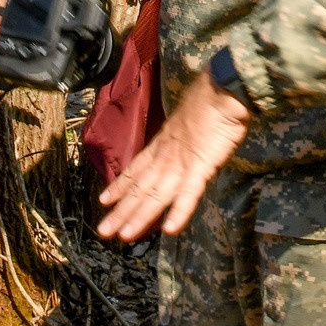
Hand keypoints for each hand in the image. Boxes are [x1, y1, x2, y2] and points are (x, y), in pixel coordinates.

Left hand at [96, 65, 251, 241]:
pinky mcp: (200, 166)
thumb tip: (182, 140)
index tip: (104, 200)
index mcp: (162, 144)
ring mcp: (180, 163)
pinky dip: (179, 212)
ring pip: (156, 195)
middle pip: (140, 188)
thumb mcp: (187, 120)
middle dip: (121, 211)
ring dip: (140, 217)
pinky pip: (188, 193)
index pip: (136, 169)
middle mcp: (165, 156)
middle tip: (103, 232)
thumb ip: (181, 135)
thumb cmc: (209, 100)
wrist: (222, 89)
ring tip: (123, 236)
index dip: (119, 186)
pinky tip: (169, 230)